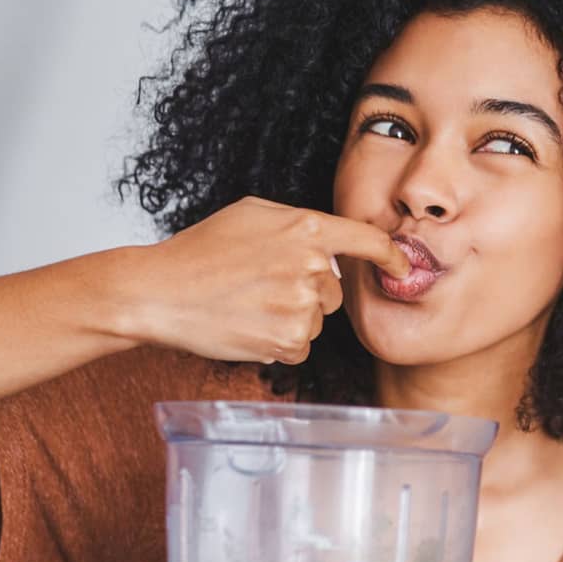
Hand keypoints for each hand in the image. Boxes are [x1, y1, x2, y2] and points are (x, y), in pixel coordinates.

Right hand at [108, 196, 408, 363]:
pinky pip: (300, 347)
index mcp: (306, 229)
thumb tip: (332, 240)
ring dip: (290, 318)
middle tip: (261, 285)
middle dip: (308, 291)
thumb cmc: (201, 250)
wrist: (160, 292)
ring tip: (248, 304)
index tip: (402, 266)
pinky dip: (278, 342)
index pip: (367, 241)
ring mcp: (301, 306)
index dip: (390, 256)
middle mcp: (311, 267)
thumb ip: (299, 223)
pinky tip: (248, 326)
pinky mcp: (288, 341)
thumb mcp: (252, 214)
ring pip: (316, 320)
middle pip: (336, 291)